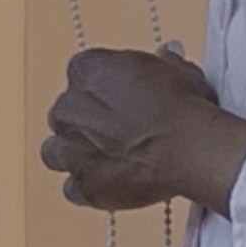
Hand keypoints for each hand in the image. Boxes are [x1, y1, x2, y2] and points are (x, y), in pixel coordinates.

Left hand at [43, 43, 245, 214]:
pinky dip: (88, 187)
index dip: (105, 87)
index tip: (124, 96)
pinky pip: (73, 189)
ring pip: (56, 152)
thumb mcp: (178, 70)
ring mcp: (70, 150)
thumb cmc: (182, 107)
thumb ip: (162, 63)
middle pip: (66, 113)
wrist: (189, 148)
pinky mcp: (82, 186)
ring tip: (107, 157)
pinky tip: (111, 183)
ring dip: (75, 154)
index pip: (83, 73)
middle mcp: (68, 108)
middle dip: (87, 121)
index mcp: (86, 70)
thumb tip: (166, 57)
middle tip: (119, 129)